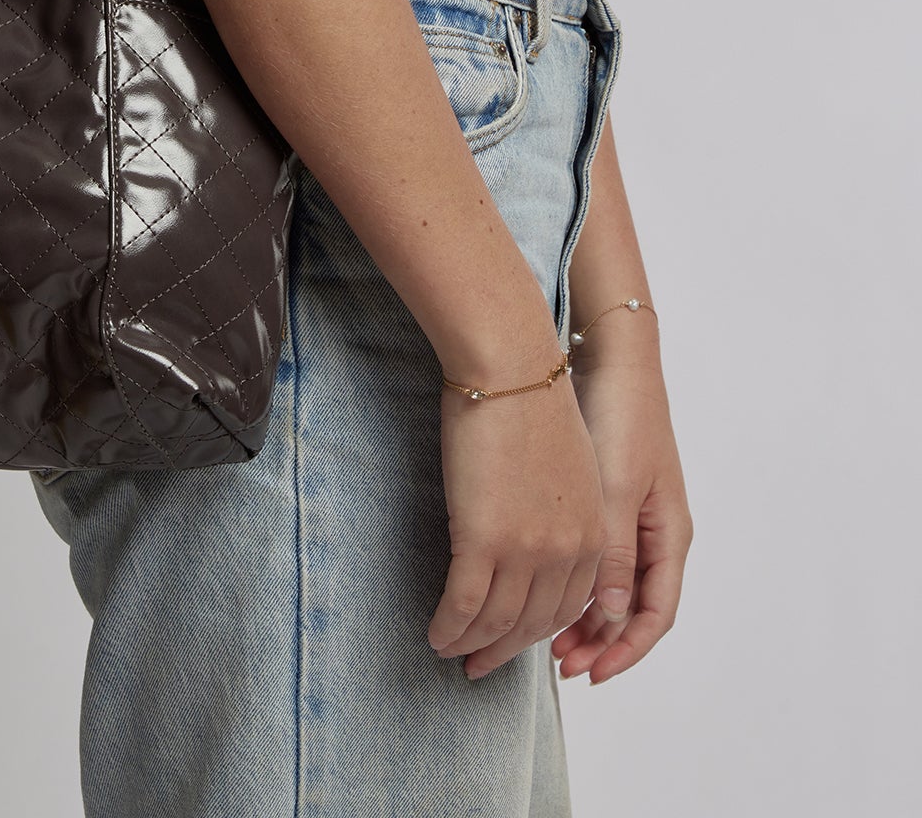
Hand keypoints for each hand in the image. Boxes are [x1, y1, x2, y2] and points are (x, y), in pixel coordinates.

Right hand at [429, 366, 607, 681]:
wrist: (510, 365)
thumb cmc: (530, 399)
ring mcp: (527, 548)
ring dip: (472, 645)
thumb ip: (565, 506)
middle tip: (478, 664)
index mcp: (593, 531)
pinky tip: (436, 634)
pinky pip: (464, 604)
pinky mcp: (484, 539)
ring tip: (450, 651)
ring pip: (498, 621)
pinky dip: (449, 626)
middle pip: (535, 622)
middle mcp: (568, 549)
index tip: (514, 641)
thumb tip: (540, 527)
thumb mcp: (569, 462)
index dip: (538, 631)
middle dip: (504, 650)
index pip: (568, 605)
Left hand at [549, 336, 691, 683]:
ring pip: (610, 585)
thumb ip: (615, 551)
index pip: (655, 615)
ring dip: (581, 614)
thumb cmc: (619, 416)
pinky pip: (594, 555)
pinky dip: (573, 579)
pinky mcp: (606, 495)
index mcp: (669, 535)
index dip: (625, 651)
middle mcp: (656, 532)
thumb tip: (616, 616)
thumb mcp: (616, 487)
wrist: (610, 355)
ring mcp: (632, 513)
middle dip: (596, 641)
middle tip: (554, 665)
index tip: (589, 675)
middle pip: (631, 608)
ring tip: (541, 638)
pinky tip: (541, 588)